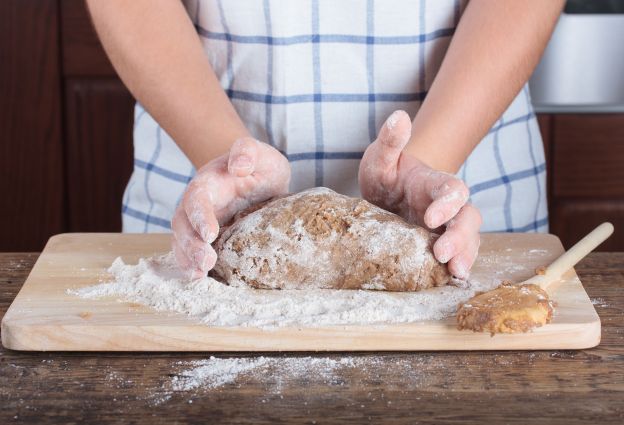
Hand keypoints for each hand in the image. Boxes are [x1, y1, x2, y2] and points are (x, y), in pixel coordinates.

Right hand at [171, 137, 289, 277]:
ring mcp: (198, 223)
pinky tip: (200, 278)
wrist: (259, 177)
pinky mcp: (205, 239)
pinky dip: (191, 266)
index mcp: (209, 183)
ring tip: (200, 275)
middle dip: (191, 244)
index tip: (210, 234)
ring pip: (181, 241)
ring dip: (187, 259)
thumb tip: (239, 166)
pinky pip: (191, 253)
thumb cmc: (259, 165)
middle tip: (206, 262)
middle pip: (182, 224)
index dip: (200, 216)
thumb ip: (248, 150)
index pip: (197, 198)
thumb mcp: (261, 152)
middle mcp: (197, 204)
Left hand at [358, 111, 480, 278]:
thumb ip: (390, 141)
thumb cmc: (386, 173)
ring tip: (456, 274)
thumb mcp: (380, 158)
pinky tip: (452, 281)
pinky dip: (458, 267)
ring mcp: (447, 227)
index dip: (447, 203)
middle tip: (443, 254)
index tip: (430, 218)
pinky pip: (458, 256)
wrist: (385, 192)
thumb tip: (399, 116)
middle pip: (468, 218)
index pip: (452, 189)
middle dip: (460, 236)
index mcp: (434, 183)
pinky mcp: (441, 245)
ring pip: (469, 239)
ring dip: (466, 256)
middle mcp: (447, 206)